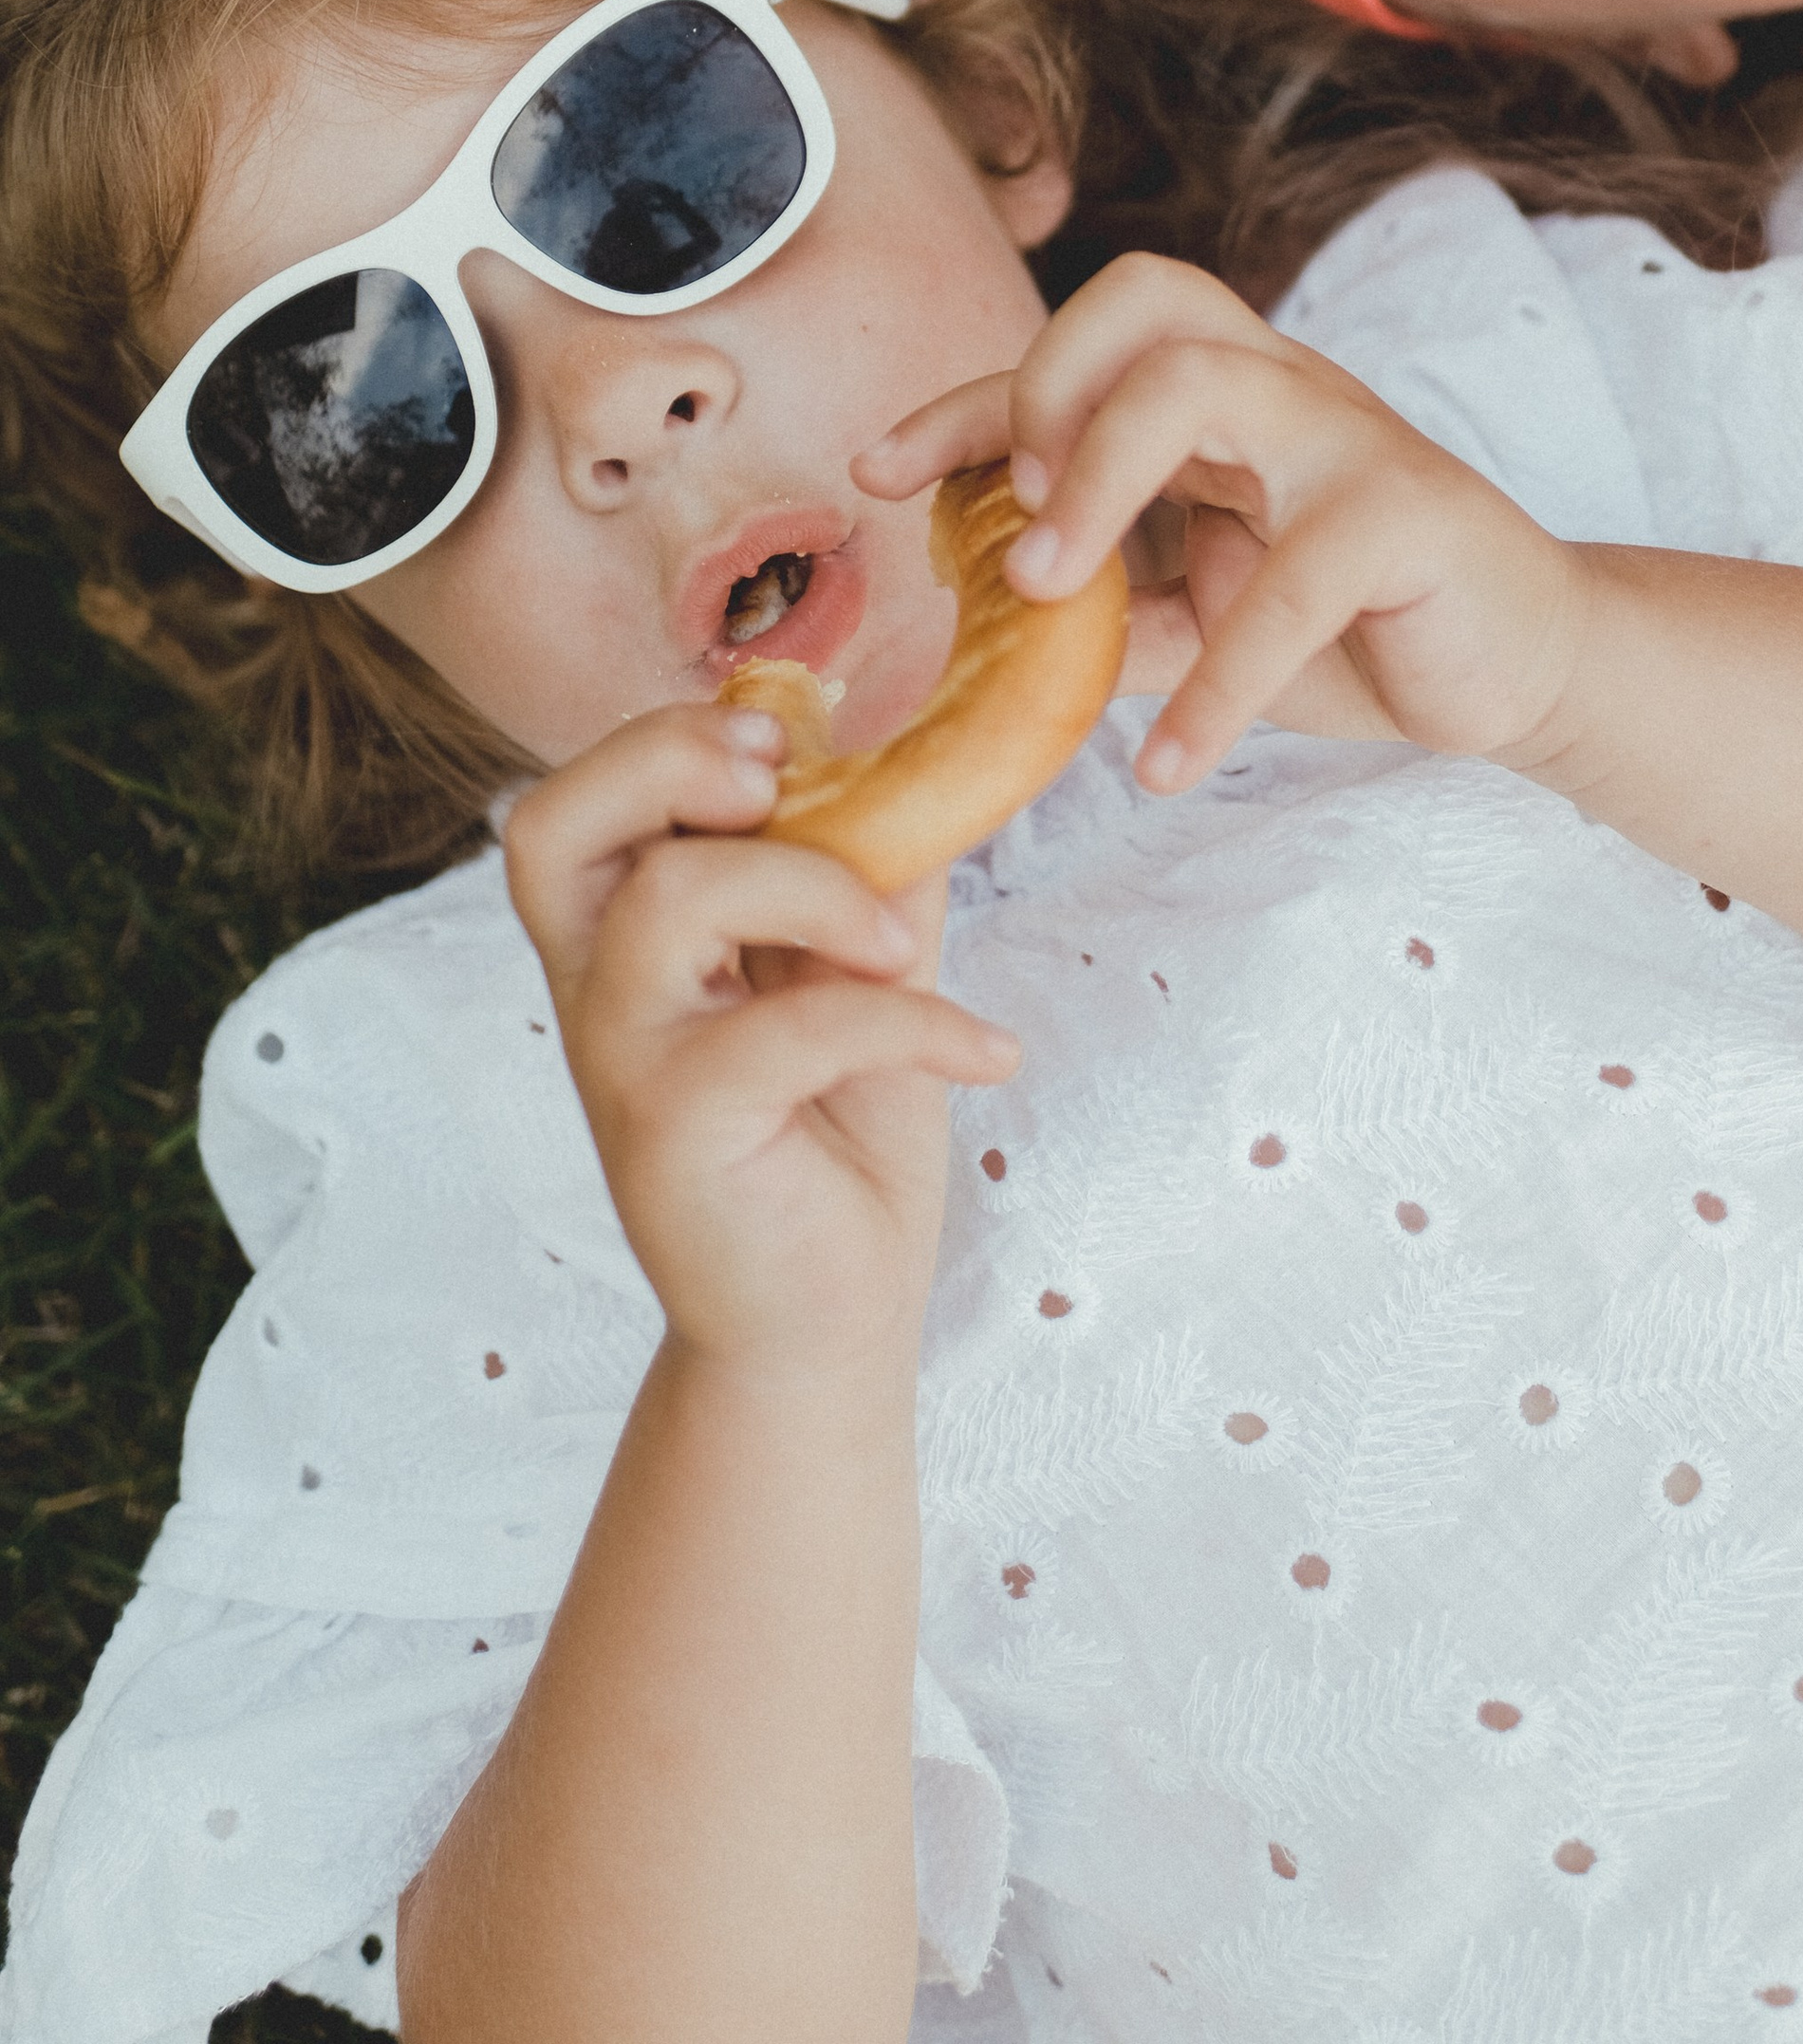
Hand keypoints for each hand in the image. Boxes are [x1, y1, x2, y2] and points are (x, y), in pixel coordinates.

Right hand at [506, 705, 1018, 1383]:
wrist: (827, 1327)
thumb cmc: (836, 1146)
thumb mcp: (863, 980)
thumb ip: (874, 874)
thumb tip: (937, 758)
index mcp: (628, 943)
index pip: (576, 803)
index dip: (662, 742)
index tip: (786, 738)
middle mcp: (601, 995)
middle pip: (552, 829)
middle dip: (667, 764)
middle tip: (780, 785)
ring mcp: (627, 1065)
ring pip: (672, 898)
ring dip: (815, 887)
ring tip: (903, 948)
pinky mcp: (676, 1136)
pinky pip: (789, 1028)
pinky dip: (914, 1020)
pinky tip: (988, 1052)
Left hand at [856, 253, 1590, 796]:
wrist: (1524, 666)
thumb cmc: (1353, 625)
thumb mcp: (1203, 612)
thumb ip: (1108, 606)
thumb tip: (980, 631)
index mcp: (1223, 392)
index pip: (1080, 350)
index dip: (968, 400)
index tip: (876, 471)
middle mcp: (1281, 385)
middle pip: (1146, 302)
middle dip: (1044, 392)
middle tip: (1010, 518)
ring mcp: (1348, 438)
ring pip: (1205, 384)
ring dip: (1099, 484)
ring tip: (1047, 599)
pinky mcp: (1411, 517)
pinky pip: (1294, 583)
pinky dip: (1217, 687)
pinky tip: (1165, 768)